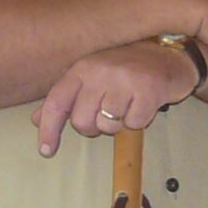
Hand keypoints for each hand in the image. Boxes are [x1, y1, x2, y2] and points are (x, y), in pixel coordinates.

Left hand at [33, 38, 198, 156]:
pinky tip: (144, 105)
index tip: (46, 151)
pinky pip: (134, 124)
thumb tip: (36, 119)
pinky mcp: (148, 91)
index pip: (56, 102)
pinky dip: (139, 121)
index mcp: (82, 68)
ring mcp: (125, 81)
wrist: (171, 56)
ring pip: (108, 126)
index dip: (48, 129)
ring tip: (129, 106)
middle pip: (82, 122)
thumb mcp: (93, 76)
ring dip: (119, 124)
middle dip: (94, 128)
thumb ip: (66, 97)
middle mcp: (100, 72)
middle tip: (108, 116)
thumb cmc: (128, 69)